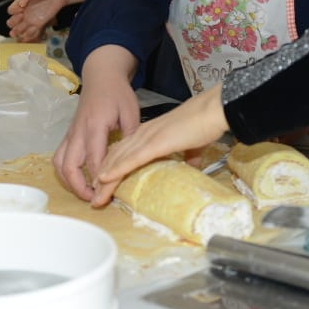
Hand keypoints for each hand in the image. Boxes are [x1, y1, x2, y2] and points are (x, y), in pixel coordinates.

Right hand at [7, 0, 66, 41]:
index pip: (10, 11)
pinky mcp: (39, 25)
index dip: (13, 10)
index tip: (22, 7)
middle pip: (11, 23)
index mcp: (20, 4)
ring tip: (25, 26)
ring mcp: (30, 20)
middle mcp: (24, 14)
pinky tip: (34, 28)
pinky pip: (30, 34)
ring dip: (18, 31)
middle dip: (13, 22)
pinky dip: (29, 34)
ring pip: (19, 30)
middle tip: (22, 16)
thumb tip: (20, 5)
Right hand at [53, 62, 139, 202]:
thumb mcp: (131, 112)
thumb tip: (134, 161)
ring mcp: (70, 134)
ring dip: (69, 181)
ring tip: (86, 192)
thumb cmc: (118, 94)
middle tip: (94, 200)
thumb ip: (130, 137)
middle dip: (78, 187)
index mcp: (95, 126)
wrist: (101, 76)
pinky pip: (60, 156)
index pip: (94, 160)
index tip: (108, 195)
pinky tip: (79, 178)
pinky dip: (66, 171)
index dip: (99, 180)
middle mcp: (78, 132)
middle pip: (69, 166)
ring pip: (60, 163)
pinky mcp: (68, 135)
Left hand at [91, 85, 228, 206]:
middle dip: (103, 178)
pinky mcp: (155, 144)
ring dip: (106, 180)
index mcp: (150, 134)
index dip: (112, 167)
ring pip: (120, 160)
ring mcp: (148, 138)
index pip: (124, 152)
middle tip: (95, 196)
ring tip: (96, 196)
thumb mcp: (193, 145)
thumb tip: (192, 167)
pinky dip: (117, 170)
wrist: (213, 111)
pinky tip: (105, 179)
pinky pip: (132, 159)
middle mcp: (144, 135)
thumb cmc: (204, 125)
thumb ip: (190, 155)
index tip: (105, 185)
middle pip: (116, 157)